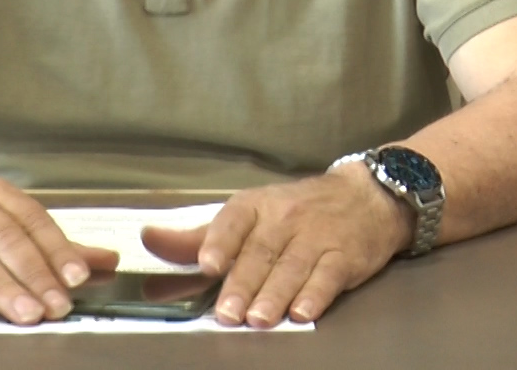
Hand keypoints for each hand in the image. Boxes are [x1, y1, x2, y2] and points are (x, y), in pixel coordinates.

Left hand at [142, 166, 411, 326]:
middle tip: (226, 313)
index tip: (207, 264)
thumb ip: (198, 237)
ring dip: (274, 294)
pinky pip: (329, 275)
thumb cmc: (297, 211)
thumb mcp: (248, 215)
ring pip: (293, 266)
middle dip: (243, 283)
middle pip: (261, 252)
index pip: (235, 220)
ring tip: (258, 319)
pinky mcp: (346, 255)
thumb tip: (149, 241)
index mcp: (257, 207)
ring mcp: (318, 236)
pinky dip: (315, 294)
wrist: (367, 197)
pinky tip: (302, 311)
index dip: (220, 241)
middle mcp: (286, 218)